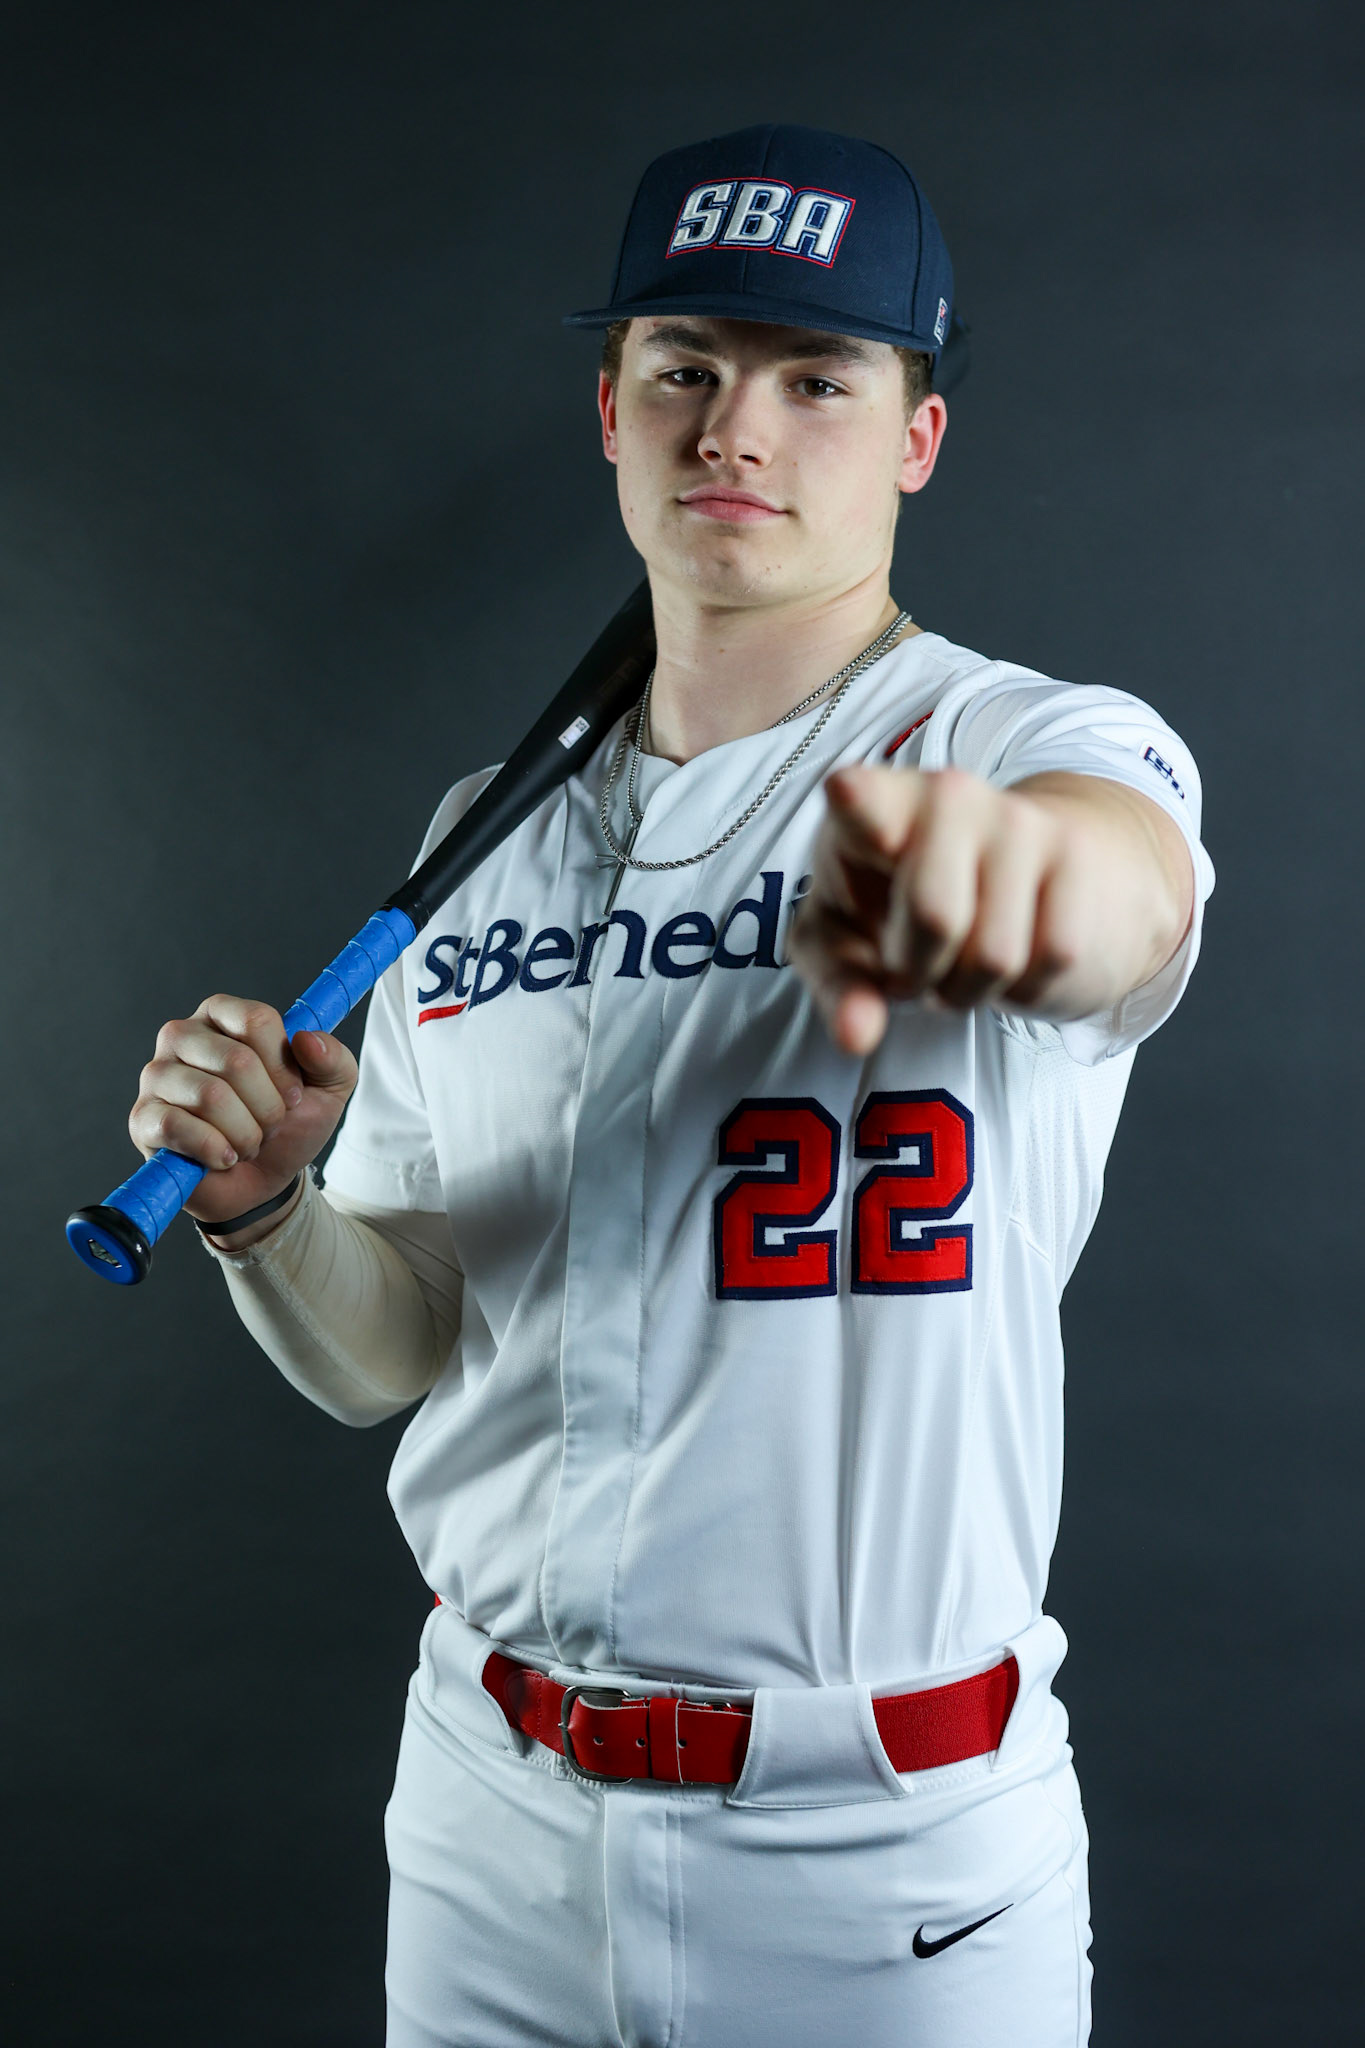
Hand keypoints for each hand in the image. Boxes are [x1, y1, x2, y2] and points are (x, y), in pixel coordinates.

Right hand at [128, 994, 357, 1229]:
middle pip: (236, 1060)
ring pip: (211, 1096)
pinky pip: (177, 1126)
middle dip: (268, 1107)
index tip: (294, 1096)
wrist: (264, 1181)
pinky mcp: (143, 1118)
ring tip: (247, 1143)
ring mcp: (157, 1076)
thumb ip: (333, 1058)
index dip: (284, 1068)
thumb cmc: (289, 1124)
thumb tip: (307, 1040)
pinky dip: (214, 1150)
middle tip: (270, 1126)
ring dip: (245, 1134)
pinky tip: (224, 1158)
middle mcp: (182, 1035)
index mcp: (223, 1015)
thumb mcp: (329, 1090)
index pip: (256, 1020)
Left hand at [789, 764, 1192, 1055]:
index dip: (857, 802)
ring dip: (970, 986)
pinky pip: (1051, 958)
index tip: (846, 792)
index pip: (864, 800)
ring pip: (996, 955)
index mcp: (876, 808)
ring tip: (959, 956)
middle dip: (920, 971)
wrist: (1019, 873)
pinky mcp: (1074, 853)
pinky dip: (1024, 984)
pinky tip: (1010, 952)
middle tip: (913, 962)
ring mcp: (1018, 819)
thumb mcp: (848, 945)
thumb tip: (859, 1036)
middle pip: (937, 917)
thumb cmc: (903, 906)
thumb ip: (842, 989)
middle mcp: (948, 795)